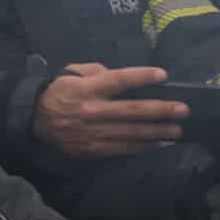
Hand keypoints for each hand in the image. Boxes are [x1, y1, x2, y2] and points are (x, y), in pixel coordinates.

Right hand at [33, 63, 186, 159]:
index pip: (119, 80)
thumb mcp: (71, 74)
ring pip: (132, 133)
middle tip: (182, 110)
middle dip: (160, 110)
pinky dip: (143, 146)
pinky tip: (159, 144)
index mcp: (87, 88)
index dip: (141, 77)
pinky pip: (123, 148)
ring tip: (177, 130)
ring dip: (158, 132)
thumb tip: (118, 73)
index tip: (163, 75)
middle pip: (132, 110)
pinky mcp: (95, 149)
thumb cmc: (58, 93)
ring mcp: (95, 132)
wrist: (36, 121)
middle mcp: (93, 110)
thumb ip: (96, 71)